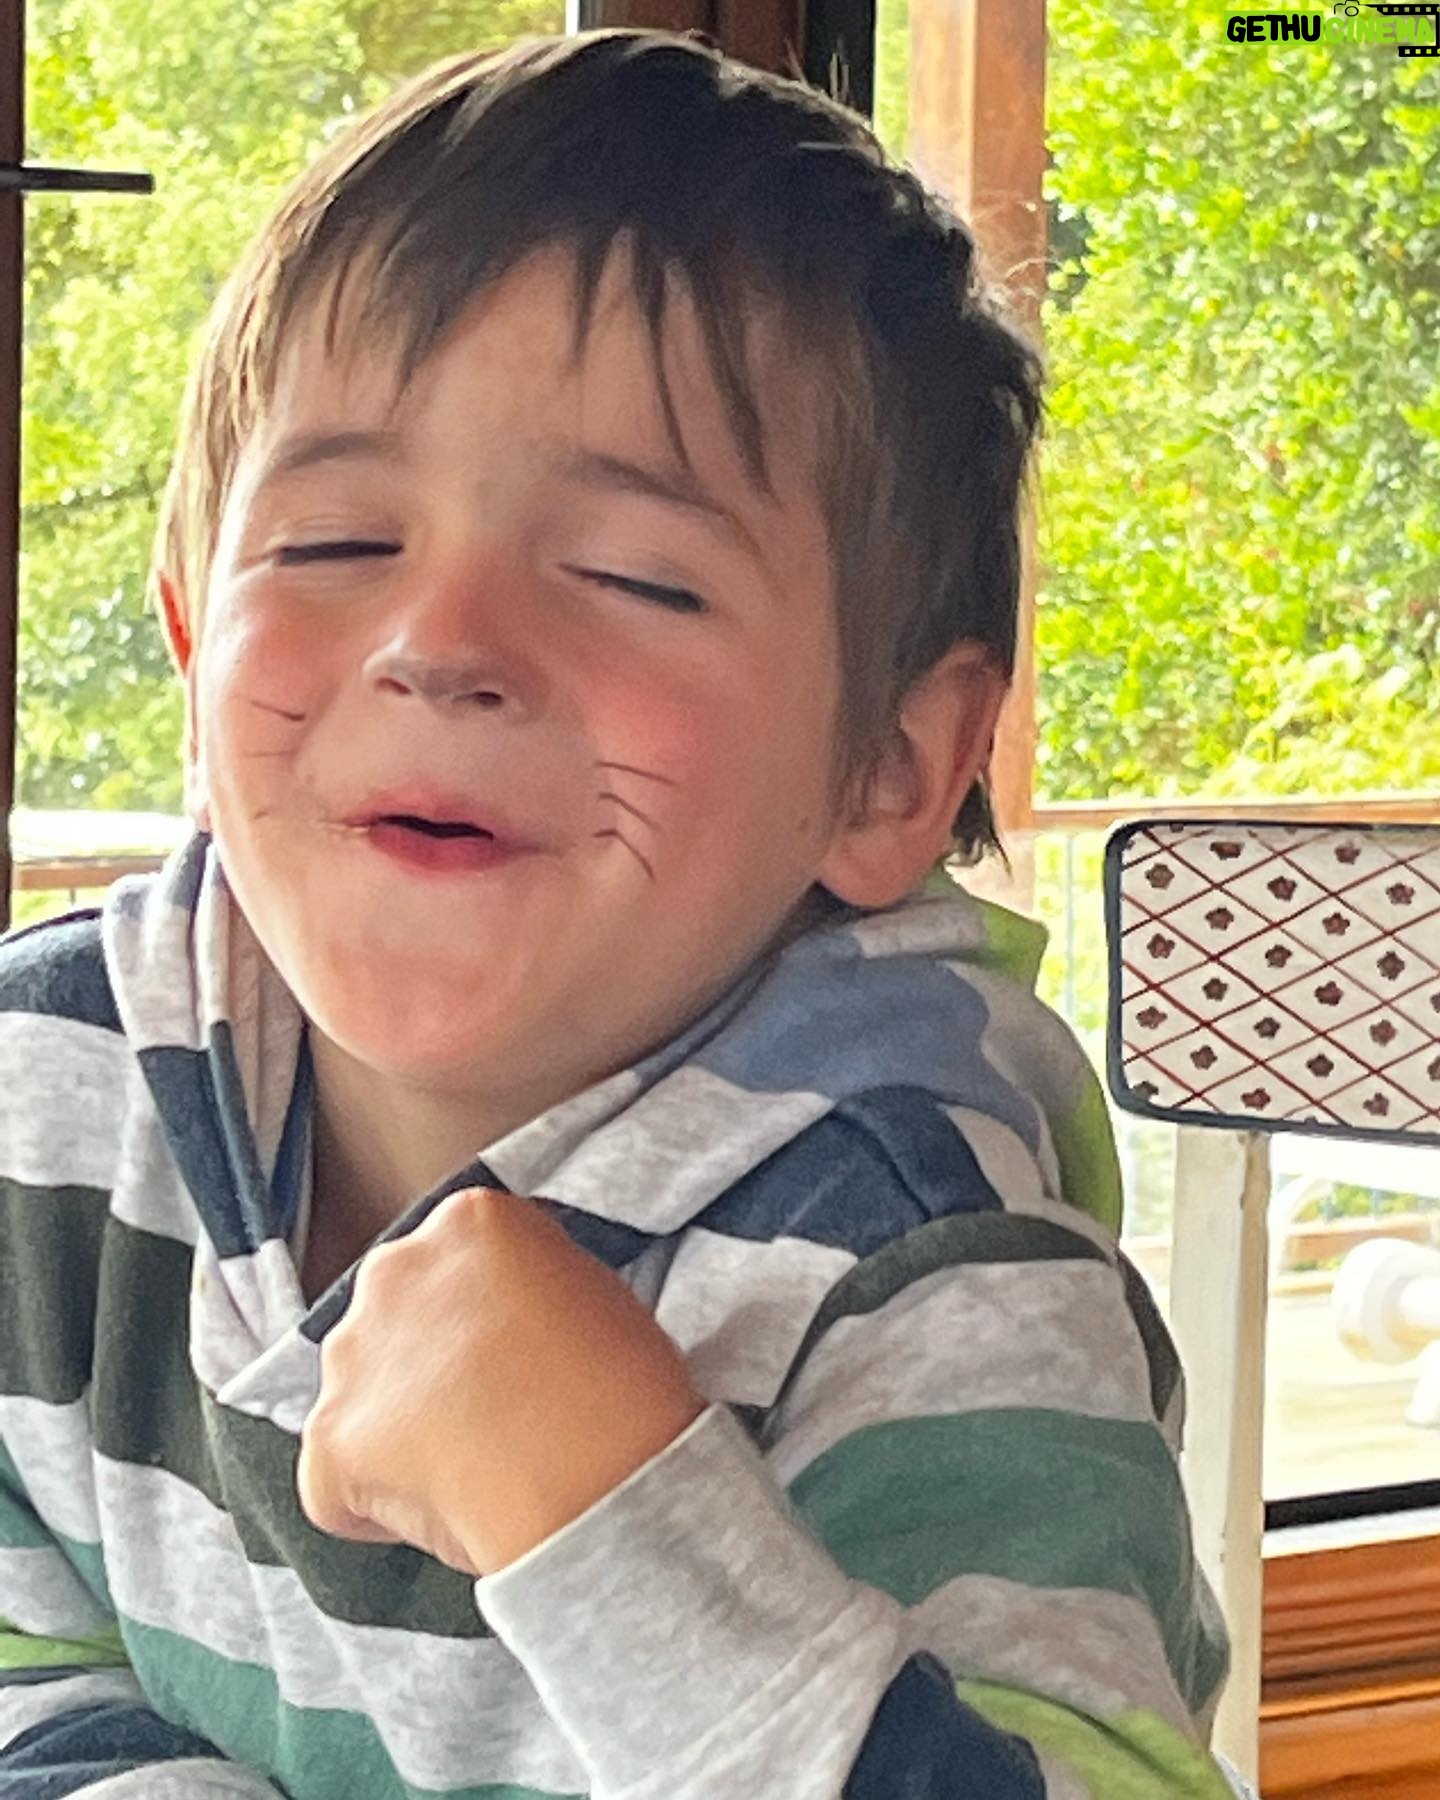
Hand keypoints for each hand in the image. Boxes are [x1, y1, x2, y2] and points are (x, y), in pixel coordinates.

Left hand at [296, 1187, 704, 1574]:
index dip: (484, 1317)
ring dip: (395, 1425)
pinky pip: (334, 1478)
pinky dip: (372, 1503)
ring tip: (467, 1467)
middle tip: (486, 1413)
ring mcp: (353, 1351)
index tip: (514, 1354)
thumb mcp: (591, 1291)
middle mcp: (396, 1267)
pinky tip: (442, 1510)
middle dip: (425, 1360)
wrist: (599, 1482)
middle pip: (395, 1314)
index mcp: (468, 1220)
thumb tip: (501, 1314)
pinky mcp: (329, 1436)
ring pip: (359, 1392)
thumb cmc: (623, 1390)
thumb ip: (524, 1284)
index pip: (455, 1260)